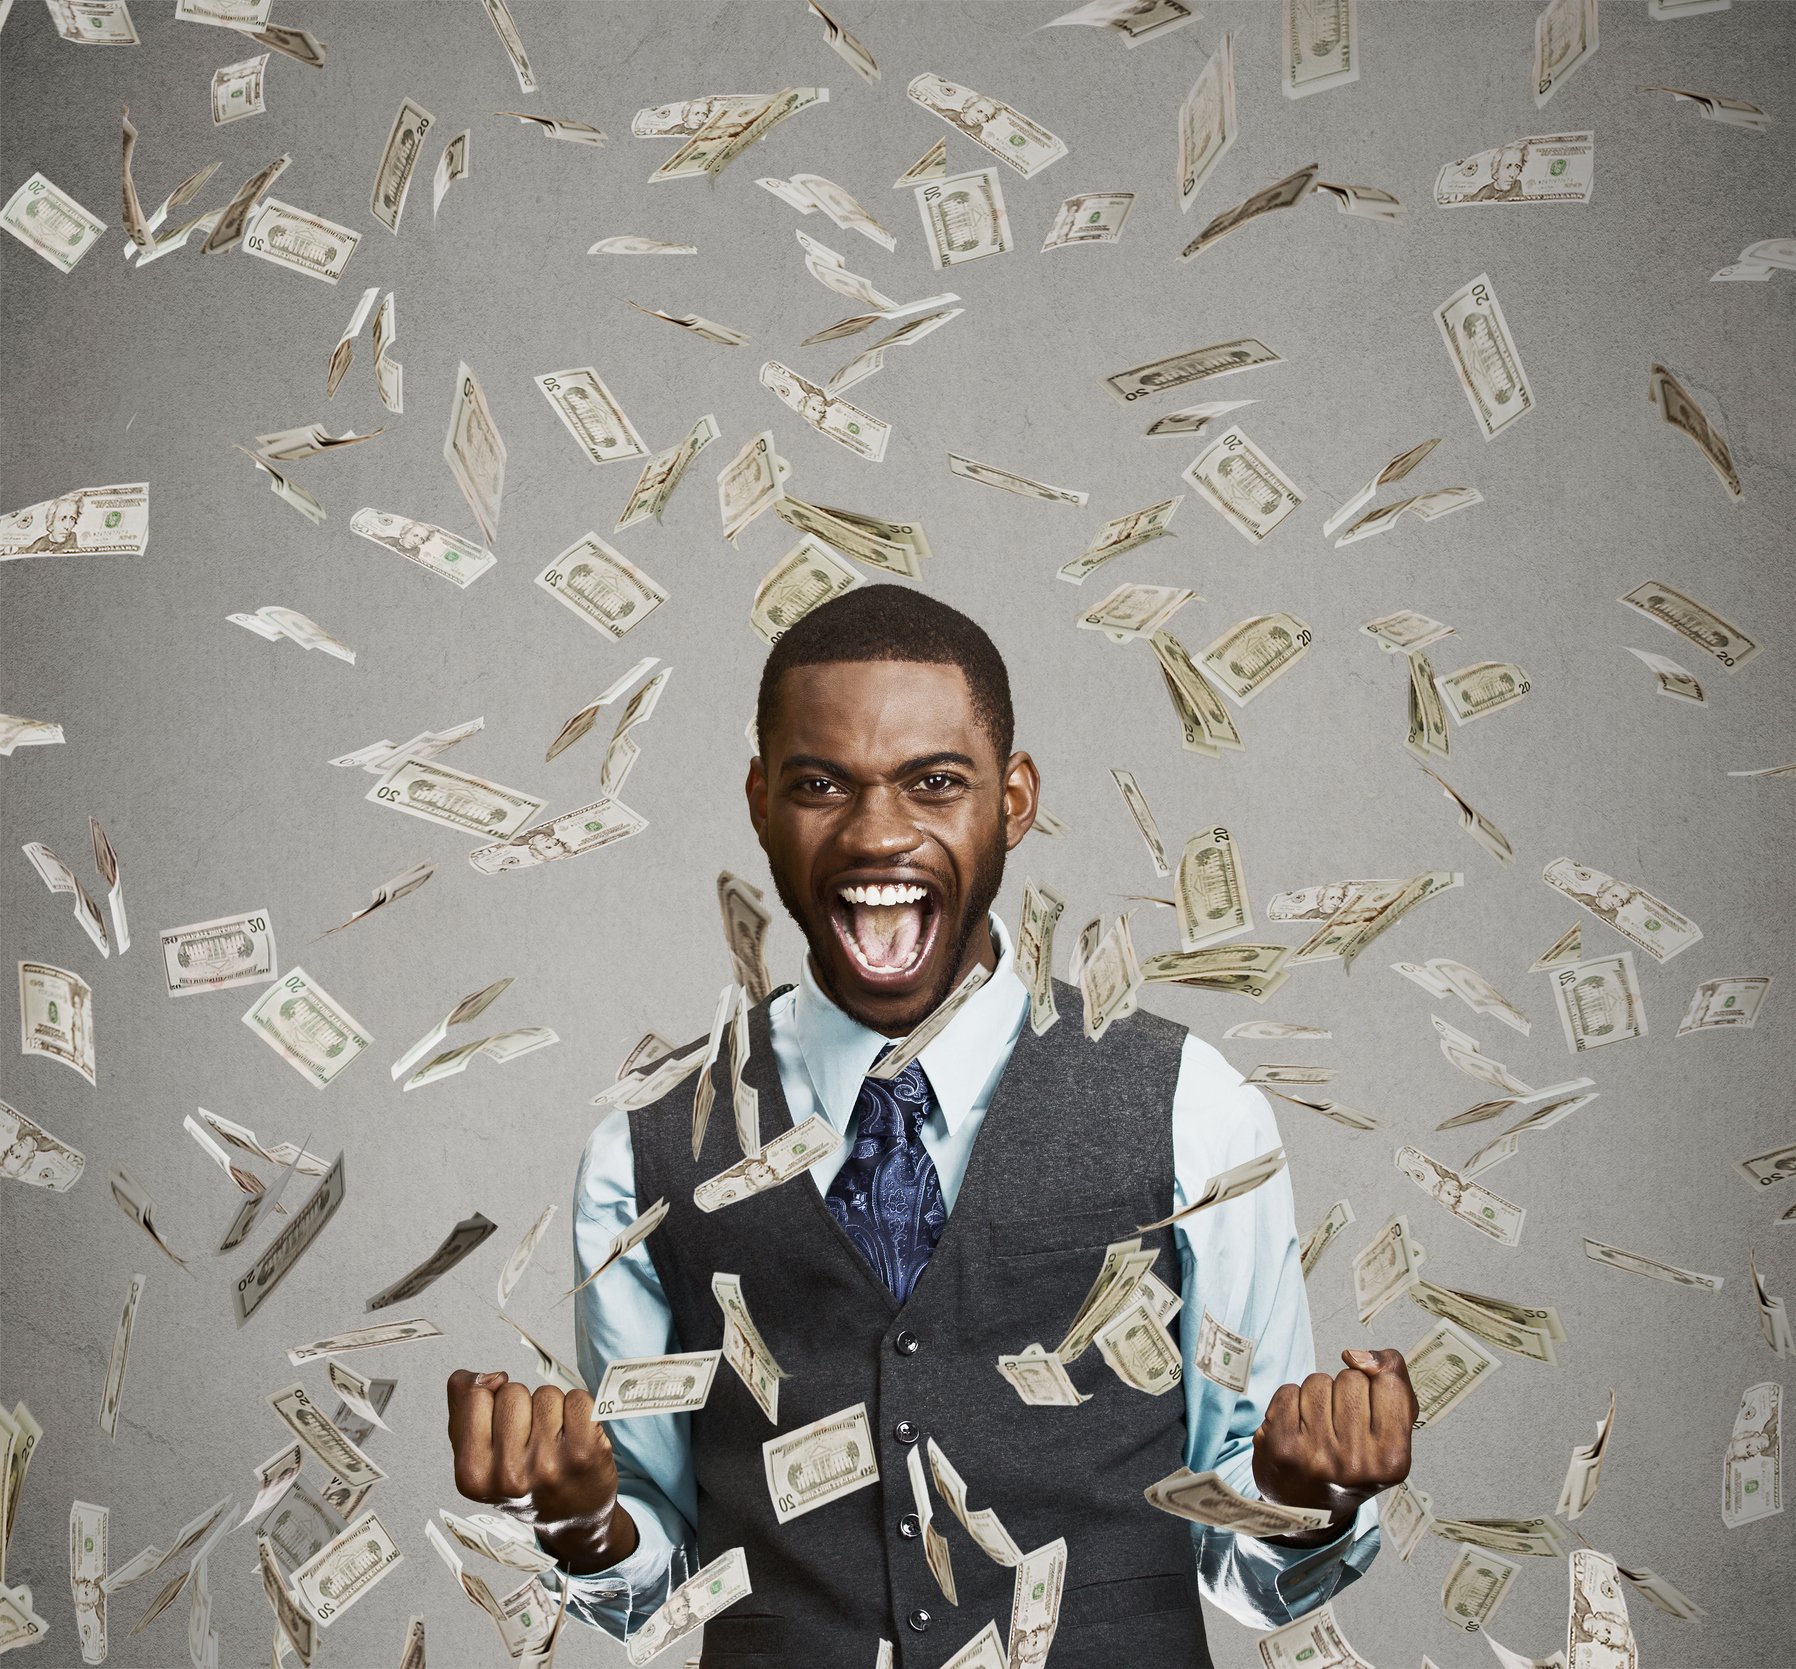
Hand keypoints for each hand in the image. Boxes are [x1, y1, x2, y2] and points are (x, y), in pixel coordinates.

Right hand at [445, 1369, 636, 1573]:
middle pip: (512, 1391)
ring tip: (552, 1442)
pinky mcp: (586, 1452)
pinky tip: (574, 1437)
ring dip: (551, 1409)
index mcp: (473, 1475)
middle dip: (522, 1406)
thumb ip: (464, 1408)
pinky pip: (578, 1397)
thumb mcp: (475, 1456)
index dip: (490, 1400)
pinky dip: (578, 1410)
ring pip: (546, 1393)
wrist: (572, 1519)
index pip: (475, 1396)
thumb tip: (490, 1376)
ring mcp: (550, 1463)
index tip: (499, 1425)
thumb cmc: (522, 1482)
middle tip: (529, 1440)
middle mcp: (509, 1474)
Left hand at [1251, 1348, 1416, 1541]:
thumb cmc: (1354, 1465)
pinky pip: (1288, 1390)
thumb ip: (1395, 1386)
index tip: (1370, 1401)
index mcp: (1393, 1460)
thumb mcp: (1393, 1436)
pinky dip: (1291, 1401)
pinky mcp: (1281, 1446)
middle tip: (1342, 1424)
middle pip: (1351, 1379)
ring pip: (1318, 1381)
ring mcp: (1316, 1454)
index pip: (1389, 1383)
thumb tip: (1359, 1357)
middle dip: (1345, 1391)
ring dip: (1317, 1395)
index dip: (1377, 1383)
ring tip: (1319, 1427)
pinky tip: (1297, 1428)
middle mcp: (1356, 1462)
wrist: (1308, 1510)